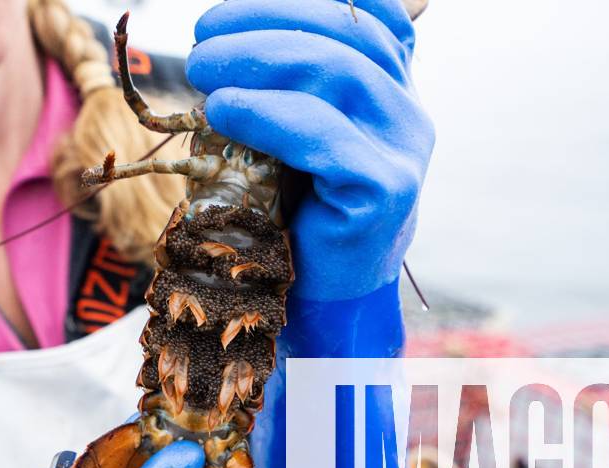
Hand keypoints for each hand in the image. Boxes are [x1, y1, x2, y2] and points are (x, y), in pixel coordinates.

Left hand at [186, 0, 434, 300]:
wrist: (321, 297)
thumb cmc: (294, 213)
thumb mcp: (289, 136)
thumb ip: (284, 87)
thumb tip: (221, 39)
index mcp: (390, 88)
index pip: (367, 12)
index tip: (232, 12)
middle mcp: (407, 111)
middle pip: (347, 33)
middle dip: (264, 21)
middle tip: (201, 41)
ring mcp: (403, 150)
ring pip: (337, 72)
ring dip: (255, 59)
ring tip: (200, 71)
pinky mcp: (384, 190)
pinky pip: (323, 136)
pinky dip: (264, 114)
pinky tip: (221, 110)